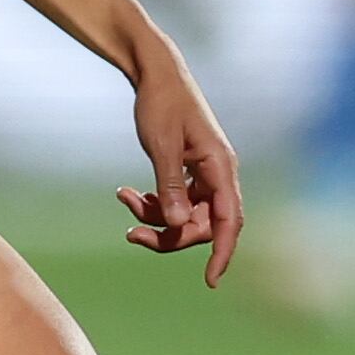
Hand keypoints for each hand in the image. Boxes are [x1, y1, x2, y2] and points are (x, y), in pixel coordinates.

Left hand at [118, 40, 243, 285]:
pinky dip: (153, 204)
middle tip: (130, 233)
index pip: (229, 221)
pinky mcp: (188, 172)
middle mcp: (218, 174)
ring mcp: (204, 174)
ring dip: (154, 218)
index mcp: (220, 167)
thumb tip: (176, 225)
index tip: (210, 281)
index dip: (222, 253)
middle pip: (202, 225)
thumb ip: (169, 187)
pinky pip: (175, 202)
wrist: (155, 73)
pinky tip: (128, 195)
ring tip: (124, 199)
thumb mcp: (161, 145)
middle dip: (168, 234)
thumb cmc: (161, 103)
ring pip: (185, 216)